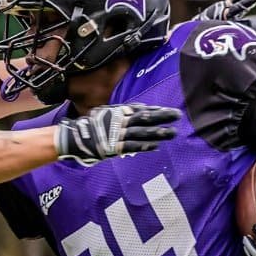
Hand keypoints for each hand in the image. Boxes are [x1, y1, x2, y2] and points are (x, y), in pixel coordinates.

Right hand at [55, 103, 179, 164]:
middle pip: (146, 118)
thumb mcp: (107, 112)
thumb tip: (141, 108)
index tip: (170, 111)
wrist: (77, 137)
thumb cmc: (92, 124)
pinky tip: (156, 146)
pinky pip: (132, 146)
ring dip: (158, 132)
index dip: (157, 110)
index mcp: (120, 112)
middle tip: (178, 115)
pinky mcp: (116, 147)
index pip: (142, 110)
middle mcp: (121, 121)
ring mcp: (119, 134)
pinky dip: (144, 146)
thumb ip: (123, 110)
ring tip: (172, 132)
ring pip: (142, 132)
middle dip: (162, 117)